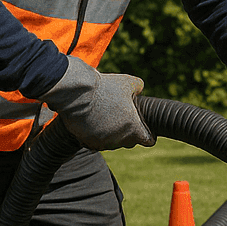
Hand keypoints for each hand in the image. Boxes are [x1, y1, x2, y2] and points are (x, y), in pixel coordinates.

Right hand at [39, 56, 154, 150]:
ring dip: (112, 135)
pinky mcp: (89, 143)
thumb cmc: (105, 87)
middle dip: (129, 133)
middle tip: (122, 119)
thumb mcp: (127, 82)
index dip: (149, 135)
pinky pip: (97, 143)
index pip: (148, 140)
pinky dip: (97, 136)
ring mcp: (104, 142)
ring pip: (113, 143)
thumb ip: (138, 87)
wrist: (78, 93)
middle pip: (130, 142)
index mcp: (134, 128)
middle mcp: (120, 139)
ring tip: (106, 118)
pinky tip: (94, 123)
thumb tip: (139, 89)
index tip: (144, 130)